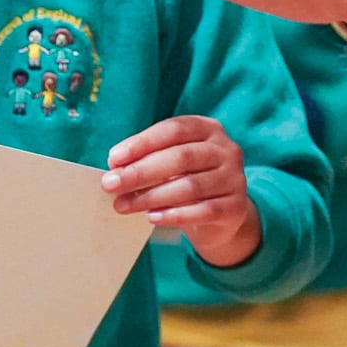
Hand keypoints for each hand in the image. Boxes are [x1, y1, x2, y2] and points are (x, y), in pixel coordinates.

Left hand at [102, 115, 260, 267]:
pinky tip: (152, 218)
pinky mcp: (235, 208)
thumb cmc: (188, 180)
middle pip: (181, 157)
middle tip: (110, 185)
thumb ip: (150, 159)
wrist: (223, 214)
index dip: (142, 143)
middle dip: (141, 171)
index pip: (174, 129)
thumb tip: (116, 168)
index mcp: (208, 129)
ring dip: (151, 197)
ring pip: (189, 186)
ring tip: (124, 205)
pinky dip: (173, 215)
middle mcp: (226, 150)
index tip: (113, 159)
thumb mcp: (174, 162)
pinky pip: (202, 211)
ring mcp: (234, 179)